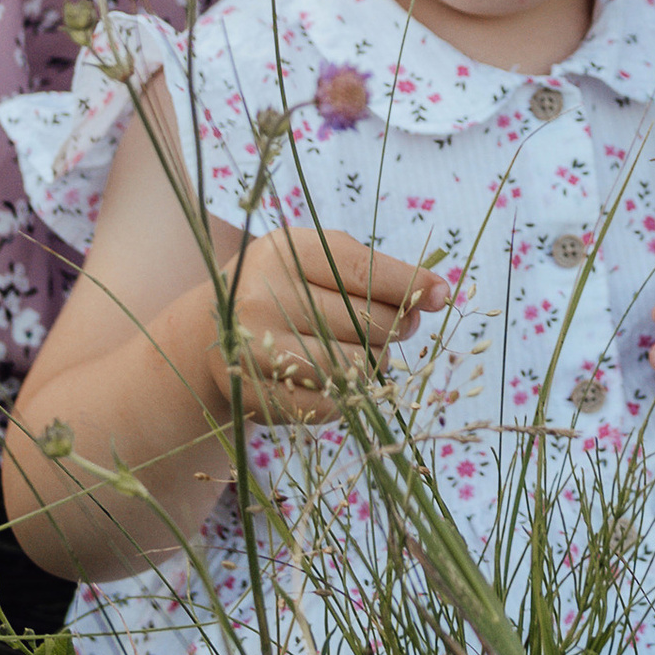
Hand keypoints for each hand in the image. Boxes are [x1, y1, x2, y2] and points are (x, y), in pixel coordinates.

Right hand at [215, 227, 453, 427]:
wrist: (211, 333)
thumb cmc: (284, 289)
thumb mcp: (316, 261)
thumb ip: (372, 271)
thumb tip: (439, 293)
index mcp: (283, 252)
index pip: (362, 270)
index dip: (410, 284)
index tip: (443, 294)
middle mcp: (263, 297)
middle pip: (365, 321)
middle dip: (396, 326)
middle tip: (400, 326)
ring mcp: (255, 349)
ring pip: (354, 366)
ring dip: (375, 363)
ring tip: (367, 351)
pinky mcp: (257, 394)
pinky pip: (333, 403)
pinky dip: (351, 394)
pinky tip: (341, 379)